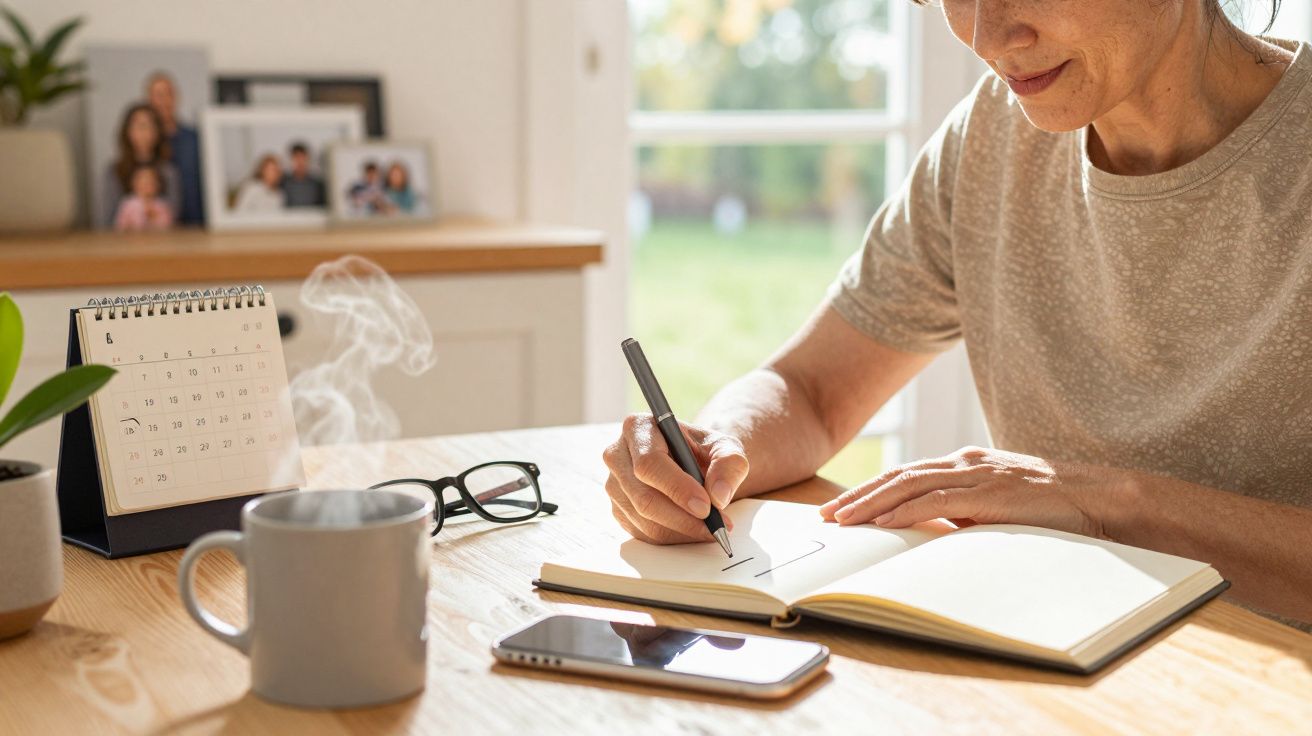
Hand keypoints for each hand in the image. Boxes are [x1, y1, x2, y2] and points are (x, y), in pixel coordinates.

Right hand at [602, 414, 749, 544]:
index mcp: (638, 428)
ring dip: (682, 530)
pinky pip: (644, 533)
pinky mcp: (619, 510)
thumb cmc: (705, 452)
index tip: (706, 506)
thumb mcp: (726, 448)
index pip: (649, 463)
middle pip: (643, 496)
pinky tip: (693, 529)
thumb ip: (729, 465)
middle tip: (716, 525)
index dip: (676, 488)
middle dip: (683, 517)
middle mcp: (618, 455)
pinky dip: (674, 537)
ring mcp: (614, 485)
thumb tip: (718, 496)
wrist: (695, 464)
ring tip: (712, 527)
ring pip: (644, 519)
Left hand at [818, 446, 1120, 538]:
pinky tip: (884, 524)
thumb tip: (931, 535)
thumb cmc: (1055, 510)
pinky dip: (907, 512)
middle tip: (828, 515)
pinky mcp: (992, 493)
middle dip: (860, 496)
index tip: (843, 508)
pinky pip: (940, 501)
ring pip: (911, 486)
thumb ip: (967, 515)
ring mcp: (979, 475)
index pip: (908, 476)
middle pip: (900, 477)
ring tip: (844, 521)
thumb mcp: (1000, 511)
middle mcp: (967, 464)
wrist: (1104, 499)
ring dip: (873, 504)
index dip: (872, 491)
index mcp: (968, 465)